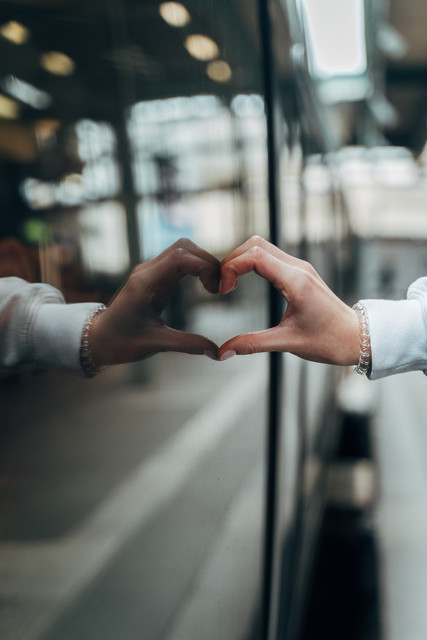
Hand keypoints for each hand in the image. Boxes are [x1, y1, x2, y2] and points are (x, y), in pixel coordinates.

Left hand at [90, 239, 219, 365]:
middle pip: (184, 247)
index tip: (216, 290)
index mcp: (145, 283)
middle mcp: (147, 271)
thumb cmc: (120, 342)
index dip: (205, 268)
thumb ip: (187, 345)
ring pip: (182, 250)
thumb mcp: (156, 344)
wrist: (98, 339)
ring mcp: (150, 271)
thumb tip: (217, 353)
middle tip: (220, 288)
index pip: (180, 258)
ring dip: (202, 263)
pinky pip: (179, 261)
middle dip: (208, 262)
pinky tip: (204, 286)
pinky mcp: (154, 276)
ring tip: (214, 287)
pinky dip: (196, 267)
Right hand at [218, 236, 359, 365]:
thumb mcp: (287, 343)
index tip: (223, 290)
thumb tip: (223, 353)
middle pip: (254, 244)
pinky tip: (244, 281)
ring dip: (241, 259)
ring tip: (230, 284)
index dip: (231, 268)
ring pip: (262, 246)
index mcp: (295, 281)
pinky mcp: (300, 272)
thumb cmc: (328, 341)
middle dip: (232, 260)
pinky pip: (271, 256)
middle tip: (222, 286)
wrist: (357, 337)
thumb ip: (252, 344)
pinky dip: (252, 263)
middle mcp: (298, 268)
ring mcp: (300, 267)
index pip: (254, 256)